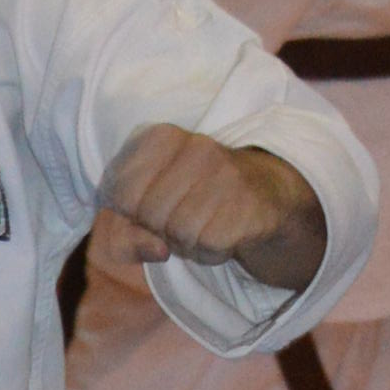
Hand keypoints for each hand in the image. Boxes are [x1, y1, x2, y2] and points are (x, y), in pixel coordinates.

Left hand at [99, 123, 326, 291]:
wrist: (266, 195)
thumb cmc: (195, 199)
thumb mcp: (148, 207)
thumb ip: (125, 233)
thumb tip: (156, 249)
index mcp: (163, 137)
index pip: (122, 193)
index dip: (133, 215)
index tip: (152, 208)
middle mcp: (196, 147)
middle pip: (150, 215)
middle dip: (162, 230)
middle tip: (184, 220)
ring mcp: (226, 173)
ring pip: (179, 233)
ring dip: (188, 244)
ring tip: (205, 226)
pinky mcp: (247, 203)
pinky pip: (209, 245)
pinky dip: (211, 252)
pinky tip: (224, 234)